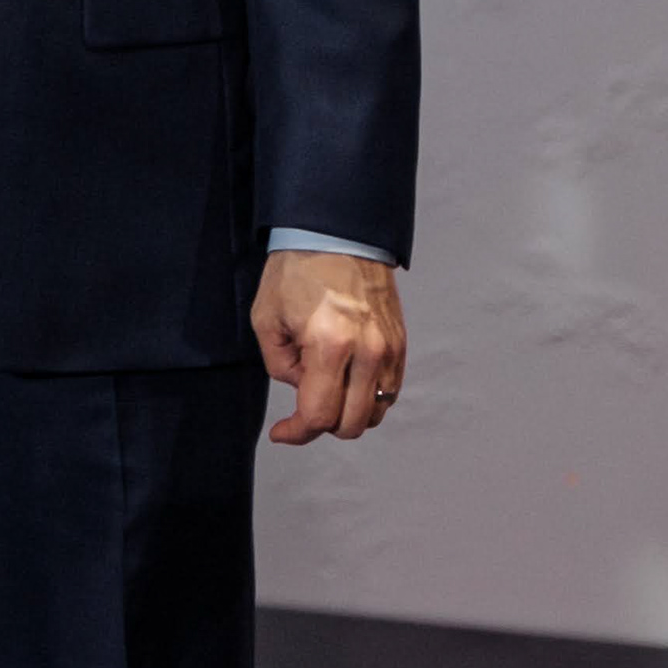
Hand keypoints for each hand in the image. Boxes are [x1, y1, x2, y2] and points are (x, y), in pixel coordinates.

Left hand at [255, 249, 406, 443]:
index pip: (320, 416)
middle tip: (303, 404)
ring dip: (349, 414)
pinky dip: (368, 397)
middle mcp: (368, 352)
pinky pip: (390, 391)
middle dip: (322, 425)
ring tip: (326, 386)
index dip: (297, 433)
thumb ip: (280, 366)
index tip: (282, 432)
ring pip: (376, 413)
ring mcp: (389, 349)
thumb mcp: (267, 319)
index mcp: (330, 345)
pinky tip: (346, 378)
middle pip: (352, 424)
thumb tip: (301, 389)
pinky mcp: (400, 344)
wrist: (338, 235)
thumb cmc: (297, 271)